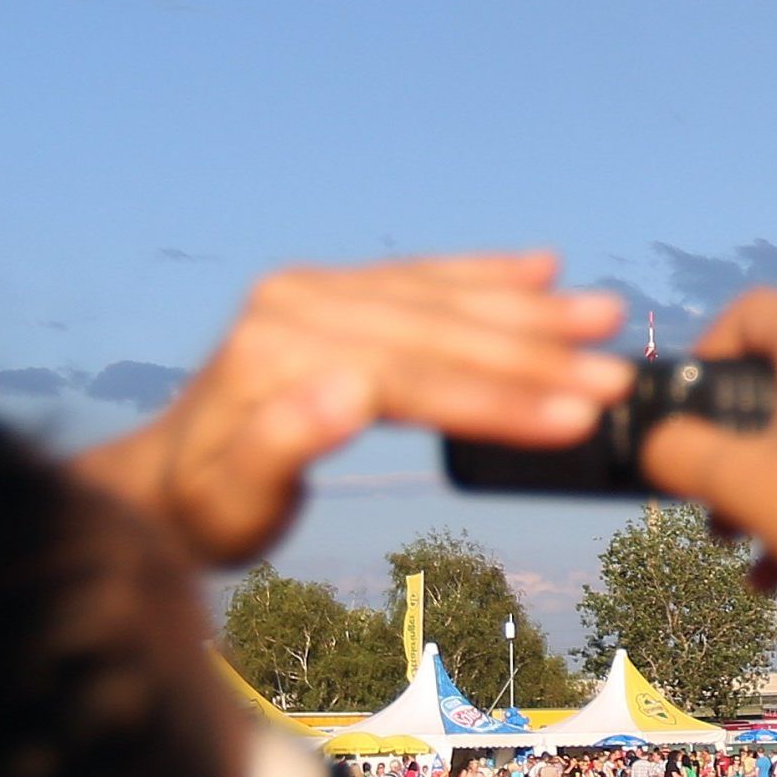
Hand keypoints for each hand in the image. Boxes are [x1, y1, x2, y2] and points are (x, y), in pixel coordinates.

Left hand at [82, 258, 629, 564]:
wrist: (159, 483)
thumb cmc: (205, 510)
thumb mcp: (233, 501)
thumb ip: (281, 446)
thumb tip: (349, 393)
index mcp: (279, 352)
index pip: (412, 375)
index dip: (500, 398)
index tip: (577, 416)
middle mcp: (297, 304)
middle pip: (436, 330)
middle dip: (533, 353)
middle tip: (617, 374)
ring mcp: (314, 292)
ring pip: (438, 298)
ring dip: (526, 308)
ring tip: (606, 313)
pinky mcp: (328, 293)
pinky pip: (419, 278)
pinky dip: (482, 274)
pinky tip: (541, 266)